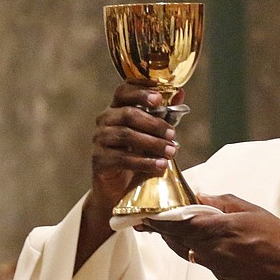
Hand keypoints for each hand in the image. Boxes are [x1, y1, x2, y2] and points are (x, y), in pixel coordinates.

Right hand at [76, 83, 180, 272]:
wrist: (118, 188)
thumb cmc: (135, 155)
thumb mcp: (151, 134)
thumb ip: (163, 114)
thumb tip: (180, 93)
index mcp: (116, 109)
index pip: (123, 91)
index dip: (140, 91)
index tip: (158, 97)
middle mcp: (105, 121)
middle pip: (128, 114)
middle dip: (154, 123)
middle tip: (172, 134)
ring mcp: (100, 140)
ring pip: (126, 135)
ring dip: (152, 143)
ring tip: (171, 151)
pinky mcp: (99, 160)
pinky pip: (122, 159)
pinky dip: (144, 162)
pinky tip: (161, 166)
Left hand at [141, 193, 279, 279]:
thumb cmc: (278, 240)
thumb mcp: (252, 212)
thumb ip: (223, 203)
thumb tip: (201, 198)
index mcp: (219, 230)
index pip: (179, 224)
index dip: (159, 220)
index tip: (145, 215)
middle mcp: (212, 250)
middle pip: (177, 239)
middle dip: (161, 229)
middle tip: (147, 221)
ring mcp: (216, 267)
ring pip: (187, 251)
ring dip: (175, 240)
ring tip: (164, 230)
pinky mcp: (222, 277)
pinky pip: (201, 261)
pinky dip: (193, 250)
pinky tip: (193, 243)